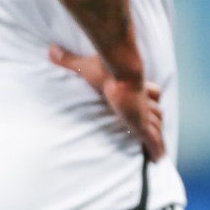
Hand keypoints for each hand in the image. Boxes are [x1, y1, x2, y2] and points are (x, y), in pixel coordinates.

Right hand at [49, 45, 165, 160]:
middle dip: (156, 119)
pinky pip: (153, 140)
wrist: (120, 72)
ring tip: (157, 146)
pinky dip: (157, 149)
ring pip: (157, 125)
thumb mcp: (84, 65)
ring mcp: (143, 114)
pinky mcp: (142, 125)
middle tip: (155, 128)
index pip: (151, 92)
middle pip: (157, 111)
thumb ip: (69, 60)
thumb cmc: (106, 68)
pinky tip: (158, 159)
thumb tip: (51, 50)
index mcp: (134, 87)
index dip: (152, 96)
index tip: (152, 100)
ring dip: (158, 134)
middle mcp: (142, 101)